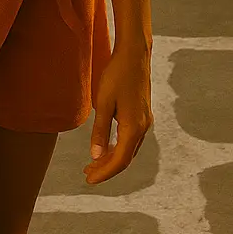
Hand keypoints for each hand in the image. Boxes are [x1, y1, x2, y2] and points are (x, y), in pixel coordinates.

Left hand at [83, 44, 152, 184]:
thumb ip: (100, 130)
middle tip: (87, 174)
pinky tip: (107, 146)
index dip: (104, 172)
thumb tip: (96, 156)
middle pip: (125, 157)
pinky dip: (118, 147)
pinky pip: (131, 139)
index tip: (89, 180)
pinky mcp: (143, 114)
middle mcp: (143, 128)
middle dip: (106, 168)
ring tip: (93, 163)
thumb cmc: (117, 75)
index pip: (119, 160)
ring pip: (128, 149)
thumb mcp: (103, 102)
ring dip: (112, 158)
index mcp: (133, 127)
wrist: (135, 54)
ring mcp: (145, 121)